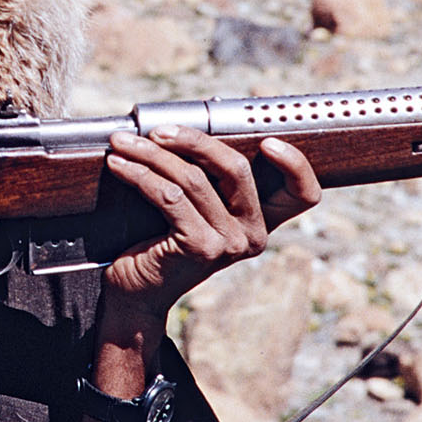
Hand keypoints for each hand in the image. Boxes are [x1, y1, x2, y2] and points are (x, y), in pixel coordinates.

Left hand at [98, 127, 321, 316]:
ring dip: (151, 155)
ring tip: (123, 144)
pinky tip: (119, 166)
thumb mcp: (192, 210)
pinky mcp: (200, 247)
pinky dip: (139, 175)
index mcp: (258, 222)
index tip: (268, 141)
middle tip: (157, 130)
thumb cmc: (160, 244)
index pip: (302, 195)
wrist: (135, 294)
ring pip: (194, 179)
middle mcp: (251, 235)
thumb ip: (205, 179)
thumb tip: (184, 126)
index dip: (296, 165)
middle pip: (237, 168)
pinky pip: (170, 197)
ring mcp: (228, 244)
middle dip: (194, 140)